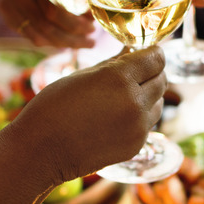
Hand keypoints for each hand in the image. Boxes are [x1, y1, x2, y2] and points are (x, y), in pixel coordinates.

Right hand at [0, 0, 95, 48]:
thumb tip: (92, 12)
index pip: (53, 9)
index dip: (74, 23)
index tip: (92, 26)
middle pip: (45, 24)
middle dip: (72, 37)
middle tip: (91, 40)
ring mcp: (7, 5)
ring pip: (37, 35)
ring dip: (63, 43)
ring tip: (83, 43)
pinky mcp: (6, 16)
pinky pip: (30, 36)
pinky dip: (50, 42)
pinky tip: (65, 42)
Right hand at [10, 46, 166, 183]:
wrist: (41, 151)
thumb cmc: (54, 107)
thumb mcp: (82, 76)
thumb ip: (113, 63)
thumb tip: (131, 52)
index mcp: (119, 78)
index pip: (156, 59)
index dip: (154, 53)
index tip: (148, 53)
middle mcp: (134, 102)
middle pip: (162, 80)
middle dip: (152, 73)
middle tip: (137, 73)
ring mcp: (138, 126)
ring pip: (158, 102)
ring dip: (148, 96)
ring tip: (123, 97)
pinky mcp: (136, 145)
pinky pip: (148, 123)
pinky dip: (139, 117)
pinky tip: (117, 117)